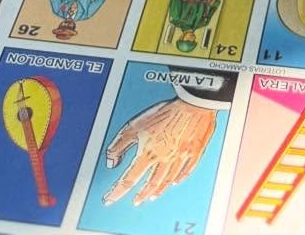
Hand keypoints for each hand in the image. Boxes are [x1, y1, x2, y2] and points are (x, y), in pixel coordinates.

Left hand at [102, 97, 216, 204]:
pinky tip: (176, 181)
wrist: (192, 103)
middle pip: (150, 183)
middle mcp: (164, 160)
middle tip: (136, 201)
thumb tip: (111, 159)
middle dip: (141, 194)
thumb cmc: (166, 111)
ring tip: (152, 196)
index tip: (109, 199)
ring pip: (167, 180)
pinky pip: (187, 170)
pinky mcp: (194, 151)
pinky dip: (180, 178)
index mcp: (149, 154)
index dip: (117, 191)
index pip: (129, 179)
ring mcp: (180, 157)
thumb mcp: (134, 125)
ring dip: (158, 190)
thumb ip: (120, 144)